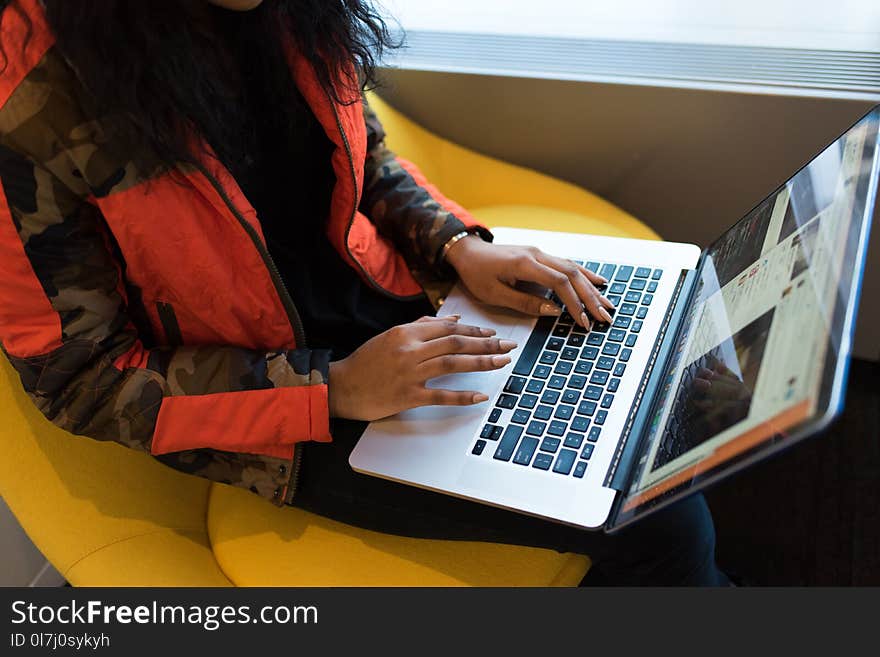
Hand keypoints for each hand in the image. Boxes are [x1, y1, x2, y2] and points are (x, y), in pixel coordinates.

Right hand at [327, 315, 516, 420]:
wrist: (342, 386)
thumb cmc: (366, 361)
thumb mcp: (391, 336)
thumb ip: (422, 326)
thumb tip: (453, 320)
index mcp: (406, 332)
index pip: (448, 328)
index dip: (474, 332)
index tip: (493, 335)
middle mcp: (409, 350)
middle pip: (455, 343)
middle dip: (486, 344)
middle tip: (508, 346)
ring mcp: (409, 373)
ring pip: (452, 364)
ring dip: (481, 363)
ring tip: (502, 362)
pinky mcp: (407, 396)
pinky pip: (440, 395)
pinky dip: (461, 395)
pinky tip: (480, 396)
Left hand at [445, 235, 613, 327]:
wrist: (468, 252)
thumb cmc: (476, 274)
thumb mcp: (494, 294)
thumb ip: (524, 302)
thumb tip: (554, 310)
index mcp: (524, 264)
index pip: (559, 282)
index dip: (574, 302)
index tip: (583, 321)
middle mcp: (537, 254)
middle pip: (572, 274)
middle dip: (591, 298)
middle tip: (604, 317)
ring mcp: (540, 253)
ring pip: (573, 269)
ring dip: (592, 288)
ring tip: (608, 305)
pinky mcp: (540, 256)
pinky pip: (568, 264)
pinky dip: (585, 274)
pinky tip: (599, 283)